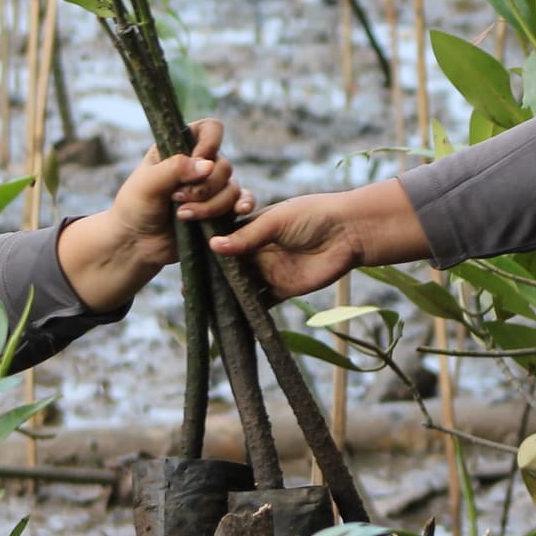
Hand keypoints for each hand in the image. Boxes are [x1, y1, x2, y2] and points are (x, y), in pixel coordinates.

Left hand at [108, 119, 252, 261]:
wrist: (136, 243)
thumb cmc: (135, 207)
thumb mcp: (148, 182)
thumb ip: (176, 168)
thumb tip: (208, 165)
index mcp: (182, 148)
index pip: (211, 129)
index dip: (210, 143)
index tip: (197, 160)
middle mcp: (201, 166)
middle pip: (224, 166)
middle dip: (203, 187)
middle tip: (177, 198)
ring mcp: (212, 190)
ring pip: (232, 190)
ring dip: (210, 205)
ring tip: (182, 215)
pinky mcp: (220, 212)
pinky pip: (242, 204)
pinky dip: (242, 206)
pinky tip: (237, 211)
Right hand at [209, 179, 428, 298]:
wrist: (350, 232)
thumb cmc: (313, 215)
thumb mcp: (276, 221)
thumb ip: (247, 236)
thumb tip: (214, 246)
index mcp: (253, 229)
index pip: (223, 241)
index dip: (205, 252)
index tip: (185, 260)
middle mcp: (258, 252)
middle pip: (229, 268)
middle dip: (210, 279)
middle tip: (187, 290)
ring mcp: (270, 272)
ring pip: (241, 288)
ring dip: (225, 297)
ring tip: (203, 308)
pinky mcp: (284, 290)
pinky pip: (261, 304)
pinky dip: (247, 312)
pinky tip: (229, 320)